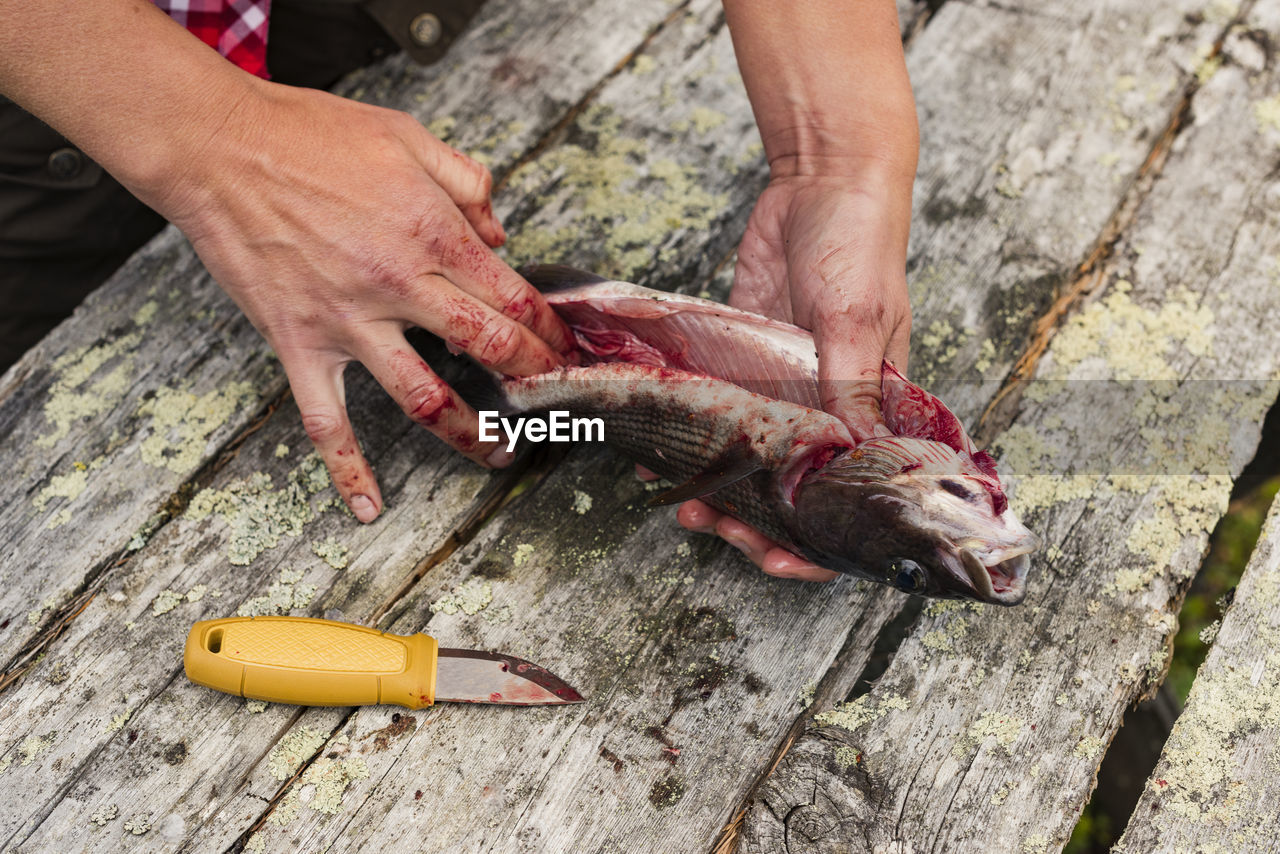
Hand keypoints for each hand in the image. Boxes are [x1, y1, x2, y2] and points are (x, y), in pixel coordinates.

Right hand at [153, 81, 574, 522]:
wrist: (217, 147)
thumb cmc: (310, 136)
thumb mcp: (406, 137)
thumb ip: (466, 184)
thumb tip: (500, 235)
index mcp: (431, 233)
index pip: (512, 298)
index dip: (549, 332)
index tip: (566, 351)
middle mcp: (399, 283)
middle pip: (487, 347)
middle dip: (533, 380)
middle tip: (556, 402)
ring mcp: (348, 321)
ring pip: (423, 394)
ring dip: (468, 432)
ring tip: (500, 455)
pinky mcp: (299, 343)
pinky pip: (326, 421)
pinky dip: (347, 469)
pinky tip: (369, 508)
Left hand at [676, 173, 912, 581]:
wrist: (822, 178)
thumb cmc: (862, 243)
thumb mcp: (858, 317)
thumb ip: (850, 384)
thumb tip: (849, 454)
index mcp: (872, 410)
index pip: (852, 497)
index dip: (818, 542)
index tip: (778, 561)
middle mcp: (826, 409)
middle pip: (791, 490)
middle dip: (753, 522)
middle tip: (712, 528)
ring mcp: (781, 387)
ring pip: (747, 459)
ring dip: (714, 488)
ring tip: (677, 502)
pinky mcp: (741, 358)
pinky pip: (713, 410)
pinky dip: (688, 435)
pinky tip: (653, 453)